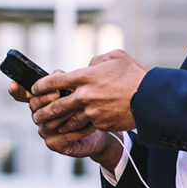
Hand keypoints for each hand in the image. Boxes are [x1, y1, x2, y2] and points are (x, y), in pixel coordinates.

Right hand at [9, 71, 121, 168]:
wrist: (97, 131)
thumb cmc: (84, 108)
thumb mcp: (75, 91)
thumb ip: (63, 81)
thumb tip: (57, 73)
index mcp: (41, 101)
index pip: (23, 94)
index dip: (17, 90)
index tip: (14, 85)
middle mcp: (39, 116)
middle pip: (34, 106)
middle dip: (45, 99)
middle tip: (58, 94)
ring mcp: (45, 131)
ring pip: (48, 122)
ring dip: (64, 114)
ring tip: (79, 108)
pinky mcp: (54, 144)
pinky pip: (62, 136)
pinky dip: (77, 130)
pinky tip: (89, 125)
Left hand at [31, 50, 147, 132]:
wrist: (151, 99)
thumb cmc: (135, 75)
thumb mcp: (116, 57)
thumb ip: (97, 60)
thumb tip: (89, 65)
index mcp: (85, 76)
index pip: (55, 81)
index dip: (42, 85)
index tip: (35, 88)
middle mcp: (85, 95)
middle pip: (56, 106)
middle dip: (43, 111)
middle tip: (36, 114)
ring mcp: (92, 111)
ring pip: (68, 120)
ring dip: (57, 124)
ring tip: (49, 126)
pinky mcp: (100, 123)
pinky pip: (85, 126)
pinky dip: (77, 128)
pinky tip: (72, 130)